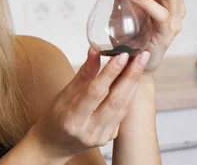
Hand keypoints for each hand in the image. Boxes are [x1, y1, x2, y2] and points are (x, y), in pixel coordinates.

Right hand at [28, 48, 150, 160]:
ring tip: (140, 64)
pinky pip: (122, 114)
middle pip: (116, 100)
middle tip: (141, 56)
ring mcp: (101, 137)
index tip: (122, 55)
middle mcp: (89, 131)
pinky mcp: (110, 137)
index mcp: (72, 119)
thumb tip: (95, 51)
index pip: (95, 92)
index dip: (110, 72)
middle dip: (131, 76)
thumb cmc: (56, 116)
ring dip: (133, 84)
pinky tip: (132, 80)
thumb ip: (84, 74)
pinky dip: (129, 95)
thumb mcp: (64, 94)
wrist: (55, 144)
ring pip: (123, 108)